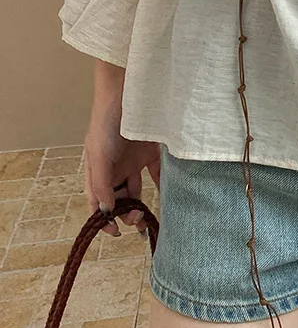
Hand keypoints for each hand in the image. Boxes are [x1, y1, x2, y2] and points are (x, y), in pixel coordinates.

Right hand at [84, 98, 158, 235]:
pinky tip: (171, 198)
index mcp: (96, 170)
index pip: (97, 201)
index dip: (103, 219)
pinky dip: (164, 186)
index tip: (115, 233)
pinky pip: (158, 175)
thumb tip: (106, 211)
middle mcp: (114, 168)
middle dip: (125, 213)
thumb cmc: (107, 122)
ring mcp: (132, 161)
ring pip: (137, 190)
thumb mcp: (98, 154)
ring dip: (142, 205)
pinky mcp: (151, 152)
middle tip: (137, 220)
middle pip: (119, 198)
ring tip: (149, 217)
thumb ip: (101, 183)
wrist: (130, 93)